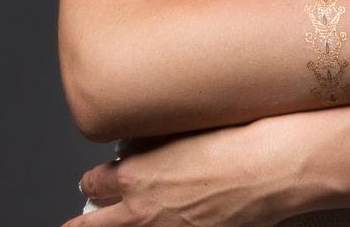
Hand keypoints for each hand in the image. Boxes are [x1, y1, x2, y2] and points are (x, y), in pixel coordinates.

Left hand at [64, 117, 306, 226]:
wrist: (273, 166)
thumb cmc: (236, 139)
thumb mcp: (178, 132)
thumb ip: (152, 146)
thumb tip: (139, 150)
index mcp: (135, 174)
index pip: (94, 183)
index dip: (93, 183)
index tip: (93, 183)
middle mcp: (144, 208)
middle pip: (95, 224)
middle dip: (85, 222)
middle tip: (76, 224)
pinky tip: (160, 226)